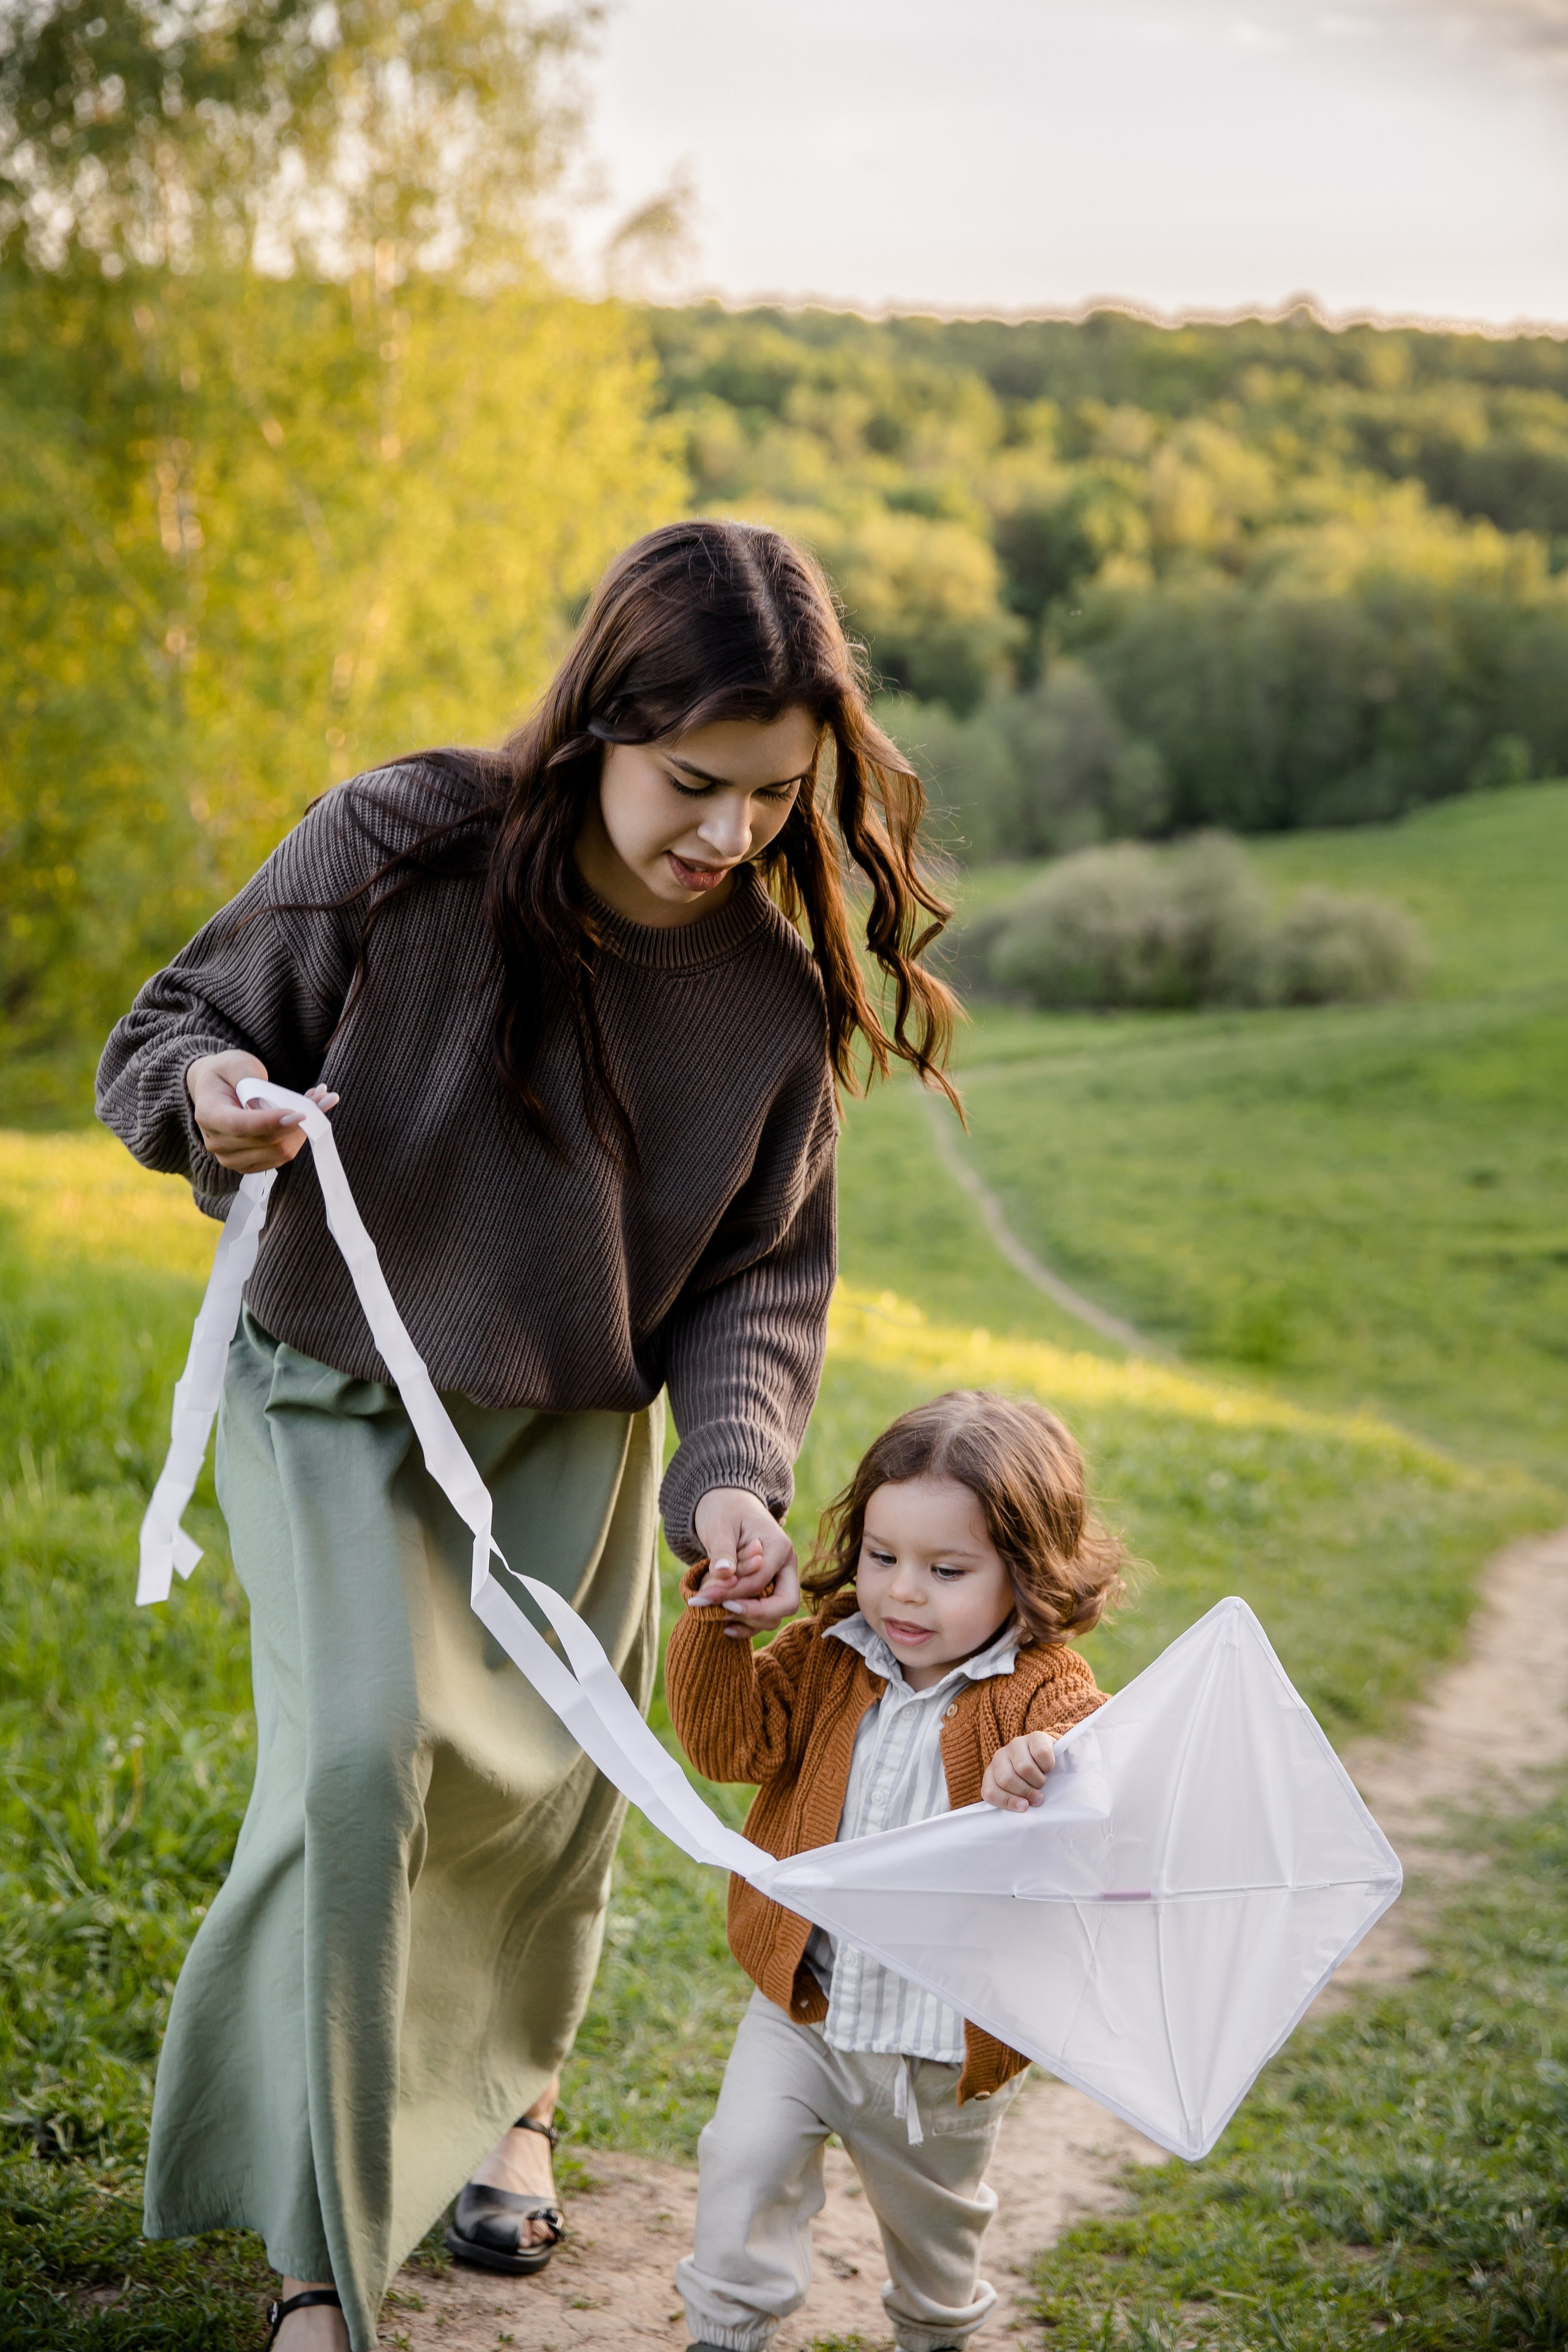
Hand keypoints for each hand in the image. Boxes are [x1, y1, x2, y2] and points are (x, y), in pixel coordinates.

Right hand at [186, 1051, 338, 1173]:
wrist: (216, 1089)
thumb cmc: (227, 1073)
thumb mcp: (237, 1063)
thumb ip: (256, 1082)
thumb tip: (285, 1106)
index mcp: (208, 1114)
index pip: (241, 1126)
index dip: (272, 1122)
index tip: (300, 1113)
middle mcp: (216, 1142)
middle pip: (266, 1142)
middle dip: (298, 1121)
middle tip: (323, 1097)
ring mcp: (231, 1158)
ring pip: (280, 1152)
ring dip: (303, 1130)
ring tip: (316, 1103)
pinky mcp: (249, 1164)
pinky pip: (282, 1156)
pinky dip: (298, 1137)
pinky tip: (305, 1118)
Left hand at [688, 1488, 798, 1640]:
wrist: (727, 1505)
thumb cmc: (723, 1511)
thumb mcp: (719, 1525)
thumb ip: (723, 1550)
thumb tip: (724, 1573)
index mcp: (780, 1547)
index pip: (761, 1581)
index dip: (731, 1593)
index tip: (702, 1598)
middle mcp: (786, 1566)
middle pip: (785, 1604)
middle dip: (753, 1614)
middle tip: (720, 1612)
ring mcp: (780, 1580)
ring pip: (776, 1615)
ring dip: (747, 1621)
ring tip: (716, 1616)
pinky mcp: (769, 1590)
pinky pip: (765, 1616)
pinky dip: (747, 1624)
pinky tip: (724, 1627)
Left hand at [981, 1731, 1056, 1811]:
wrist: (1048, 1756)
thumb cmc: (1033, 1781)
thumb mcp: (1020, 1793)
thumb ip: (1016, 1801)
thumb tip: (1025, 1808)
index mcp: (992, 1774)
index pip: (990, 1791)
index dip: (1007, 1801)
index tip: (1024, 1807)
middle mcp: (999, 1756)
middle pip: (1007, 1779)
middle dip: (1026, 1791)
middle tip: (1038, 1796)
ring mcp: (1015, 1744)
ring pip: (1024, 1768)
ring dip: (1038, 1780)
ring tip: (1042, 1781)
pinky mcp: (1034, 1736)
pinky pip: (1041, 1754)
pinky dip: (1048, 1766)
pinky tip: (1048, 1768)